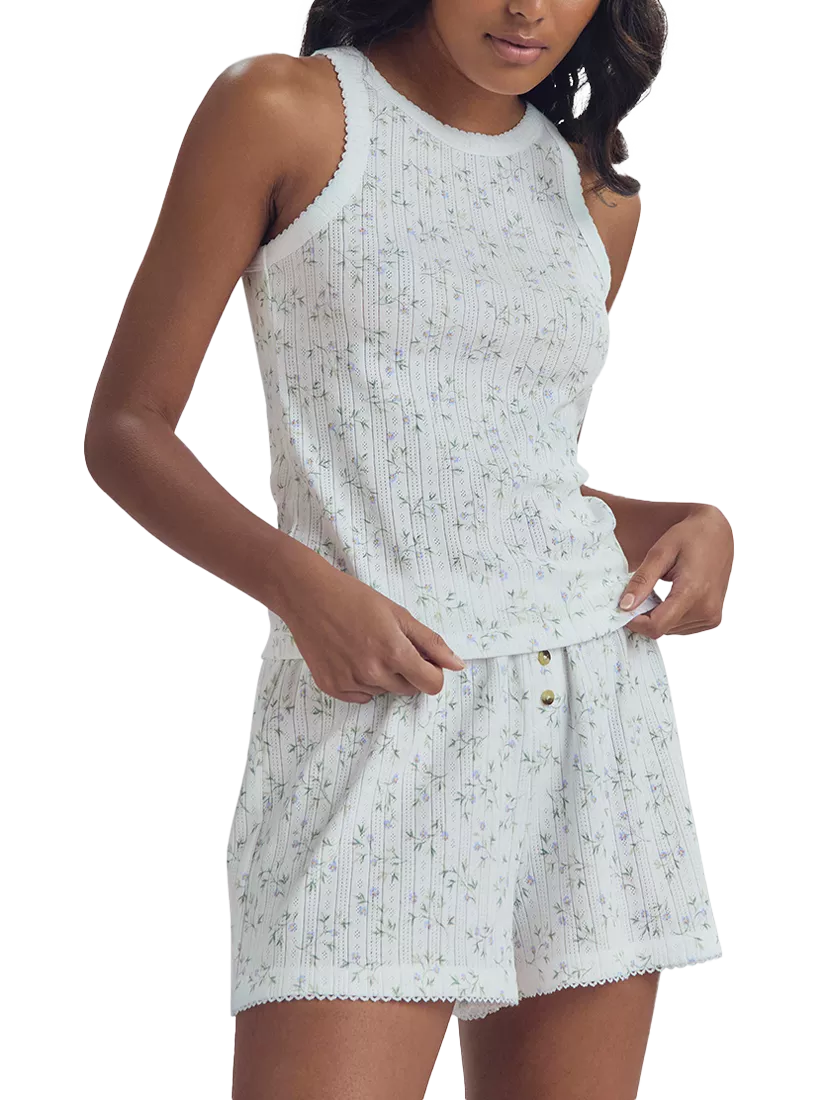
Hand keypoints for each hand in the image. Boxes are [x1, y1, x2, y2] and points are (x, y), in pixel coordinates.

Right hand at [276, 551, 465, 703]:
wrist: (307, 596)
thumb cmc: (354, 598)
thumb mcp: (398, 614)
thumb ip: (430, 642)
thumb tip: (457, 665)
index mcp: (394, 652)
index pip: (432, 685)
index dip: (432, 672)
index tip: (423, 659)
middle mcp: (373, 672)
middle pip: (409, 689)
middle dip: (407, 671)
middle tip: (389, 645)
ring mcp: (350, 682)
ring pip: (383, 692)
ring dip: (383, 676)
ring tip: (364, 646)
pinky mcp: (332, 687)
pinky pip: (360, 696)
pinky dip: (361, 682)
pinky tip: (350, 657)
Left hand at [619, 504, 733, 636]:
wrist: (717, 533)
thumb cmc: (689, 537)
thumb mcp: (659, 553)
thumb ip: (642, 580)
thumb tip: (625, 606)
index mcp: (693, 592)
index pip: (657, 626)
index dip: (635, 622)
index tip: (623, 608)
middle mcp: (706, 609)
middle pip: (662, 629)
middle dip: (644, 616)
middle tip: (639, 593)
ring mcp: (712, 616)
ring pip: (670, 630)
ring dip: (657, 617)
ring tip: (658, 592)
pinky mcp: (713, 618)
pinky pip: (682, 627)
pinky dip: (670, 617)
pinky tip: (670, 597)